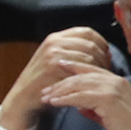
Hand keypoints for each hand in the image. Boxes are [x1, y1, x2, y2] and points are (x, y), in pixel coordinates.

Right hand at [0, 27, 114, 129]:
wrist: (23, 97)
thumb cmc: (44, 81)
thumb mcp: (55, 59)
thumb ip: (74, 51)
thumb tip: (104, 51)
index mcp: (56, 37)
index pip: (87, 32)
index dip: (101, 42)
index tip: (107, 55)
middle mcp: (55, 42)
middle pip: (91, 44)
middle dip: (103, 57)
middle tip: (107, 70)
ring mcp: (54, 54)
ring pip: (89, 56)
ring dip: (99, 68)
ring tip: (100, 78)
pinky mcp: (54, 68)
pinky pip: (82, 69)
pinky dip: (90, 77)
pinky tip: (91, 84)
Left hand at [40, 65, 130, 129]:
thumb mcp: (111, 114)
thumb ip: (95, 108)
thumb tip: (79, 107)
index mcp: (118, 81)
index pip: (92, 69)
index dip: (75, 66)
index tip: (60, 65)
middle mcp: (114, 80)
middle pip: (82, 75)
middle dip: (62, 81)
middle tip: (46, 88)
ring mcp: (111, 88)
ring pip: (79, 84)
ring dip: (60, 90)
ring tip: (46, 96)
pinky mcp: (106, 99)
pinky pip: (79, 96)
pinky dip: (65, 99)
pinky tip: (54, 102)